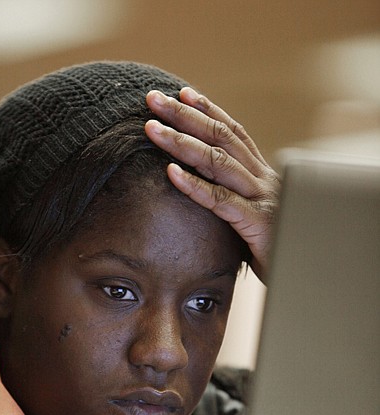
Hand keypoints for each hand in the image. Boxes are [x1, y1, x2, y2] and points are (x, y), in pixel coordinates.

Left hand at [145, 88, 279, 281]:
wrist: (308, 273)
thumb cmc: (278, 250)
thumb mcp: (254, 220)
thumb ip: (236, 203)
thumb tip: (208, 194)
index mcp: (263, 176)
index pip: (234, 133)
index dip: (208, 110)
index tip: (182, 93)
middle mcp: (263, 180)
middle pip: (220, 137)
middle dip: (185, 115)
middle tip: (153, 99)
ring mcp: (261, 199)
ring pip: (217, 162)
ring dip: (181, 142)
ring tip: (152, 129)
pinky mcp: (257, 223)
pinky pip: (221, 201)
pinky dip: (194, 185)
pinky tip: (170, 173)